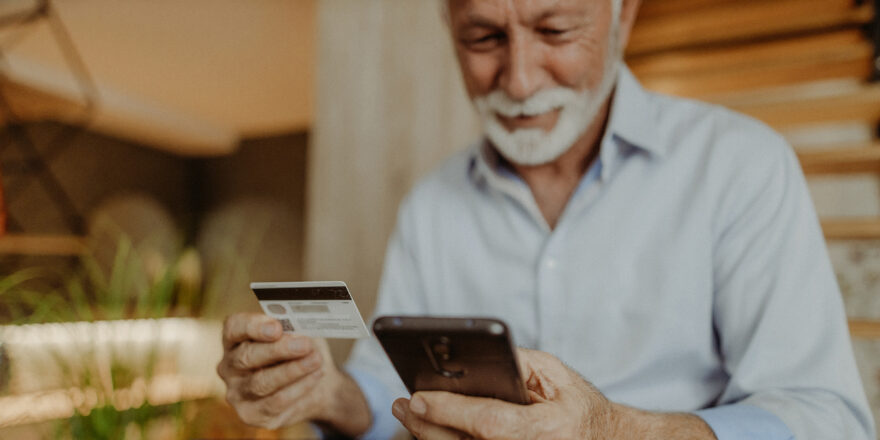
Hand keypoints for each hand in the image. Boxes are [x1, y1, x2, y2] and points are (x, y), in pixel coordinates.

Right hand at [216, 313, 369, 434]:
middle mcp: (229, 366)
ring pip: (261, 382)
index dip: (254, 326)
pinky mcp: (251, 414)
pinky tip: (315, 376)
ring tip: (315, 360)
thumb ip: (294, 330)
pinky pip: (275, 402)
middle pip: (247, 356)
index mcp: (235, 339)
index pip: (234, 328)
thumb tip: (300, 331)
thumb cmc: (301, 352)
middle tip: (304, 344)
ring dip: (292, 370)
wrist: (315, 385)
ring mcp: (237, 392)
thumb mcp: (299, 335)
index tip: (277, 327)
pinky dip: (299, 387)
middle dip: (278, 349)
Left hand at [392, 348, 715, 438]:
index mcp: (548, 429)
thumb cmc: (579, 407)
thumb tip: (474, 357)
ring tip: (411, 415)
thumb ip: (518, 365)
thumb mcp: (556, 375)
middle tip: (404, 404)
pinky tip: (433, 429)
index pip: (489, 423)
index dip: (450, 411)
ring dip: (430, 436)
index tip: (418, 397)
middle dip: (428, 425)